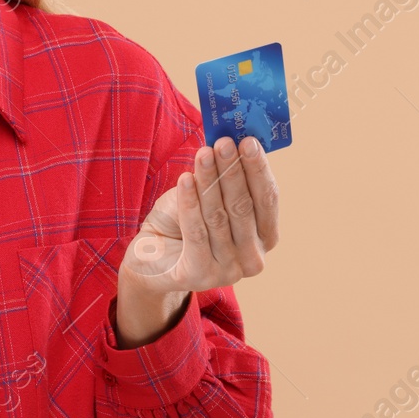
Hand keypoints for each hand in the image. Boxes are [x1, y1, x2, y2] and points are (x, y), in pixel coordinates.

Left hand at [119, 136, 280, 298]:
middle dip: (233, 171)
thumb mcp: (207, 195)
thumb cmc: (185, 222)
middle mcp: (253, 258)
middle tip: (224, 143)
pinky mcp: (200, 276)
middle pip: (244, 207)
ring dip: (209, 181)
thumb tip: (227, 141)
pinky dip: (190, 203)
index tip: (248, 141)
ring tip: (202, 154)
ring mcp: (228, 271)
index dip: (258, 169)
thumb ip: (222, 177)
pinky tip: (185, 179)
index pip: (267, 199)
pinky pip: (196, 232)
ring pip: (218, 217)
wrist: (151, 257)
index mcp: (265, 238)